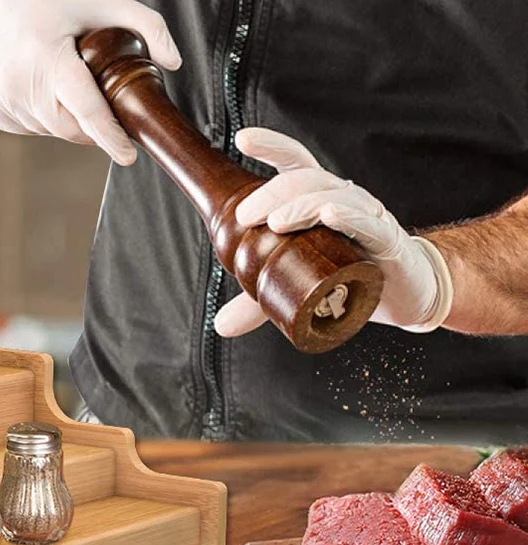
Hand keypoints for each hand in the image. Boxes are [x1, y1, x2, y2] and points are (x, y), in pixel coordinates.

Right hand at [0, 0, 181, 164]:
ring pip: (53, 131)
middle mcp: (20, 84)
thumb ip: (143, 24)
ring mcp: (3, 101)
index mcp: (46, 57)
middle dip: (92, 125)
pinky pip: (33, 128)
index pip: (86, 110)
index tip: (127, 156)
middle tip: (100, 102)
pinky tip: (41, 88)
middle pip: (72, 128)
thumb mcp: (96, 1)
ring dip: (67, 119)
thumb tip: (173, 62)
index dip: (110, 136)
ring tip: (62, 83)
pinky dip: (45, 117)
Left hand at [213, 128, 452, 337]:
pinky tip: (330, 216)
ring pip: (334, 197)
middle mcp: (343, 200)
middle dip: (273, 193)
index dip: (272, 147)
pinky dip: (349, 217)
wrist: (405, 295)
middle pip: (307, 180)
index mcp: (319, 201)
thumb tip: (222, 324)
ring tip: (276, 222)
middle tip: (245, 216)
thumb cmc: (350, 276)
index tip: (242, 138)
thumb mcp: (296, 287)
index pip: (295, 164)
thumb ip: (259, 302)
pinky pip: (368, 224)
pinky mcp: (387, 242)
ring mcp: (366, 218)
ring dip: (302, 205)